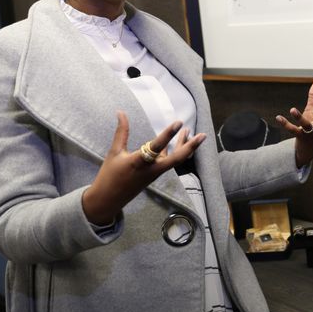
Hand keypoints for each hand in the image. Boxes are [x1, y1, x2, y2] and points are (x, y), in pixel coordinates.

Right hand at [82, 111, 205, 224]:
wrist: (108, 200)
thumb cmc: (109, 175)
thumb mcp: (114, 152)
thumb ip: (121, 132)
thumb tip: (121, 112)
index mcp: (139, 162)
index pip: (157, 147)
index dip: (168, 134)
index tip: (179, 122)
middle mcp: (152, 169)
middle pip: (177, 159)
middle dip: (191, 147)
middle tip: (204, 135)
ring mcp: (156, 173)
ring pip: (175, 160)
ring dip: (184, 146)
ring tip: (189, 131)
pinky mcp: (155, 175)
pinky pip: (169, 162)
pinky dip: (174, 152)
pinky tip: (177, 142)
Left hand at [276, 81, 312, 167]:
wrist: (308, 149)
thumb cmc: (312, 126)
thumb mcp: (312, 111)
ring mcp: (310, 132)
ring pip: (305, 124)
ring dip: (299, 117)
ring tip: (292, 109)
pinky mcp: (300, 136)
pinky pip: (292, 130)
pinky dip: (285, 124)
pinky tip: (278, 117)